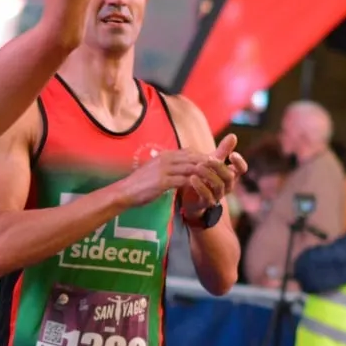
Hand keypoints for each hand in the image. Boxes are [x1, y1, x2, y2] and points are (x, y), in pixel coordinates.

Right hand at [115, 146, 234, 211]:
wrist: (124, 192)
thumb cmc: (140, 185)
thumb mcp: (155, 171)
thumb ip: (168, 167)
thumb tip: (180, 168)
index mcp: (166, 155)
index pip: (191, 152)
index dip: (204, 158)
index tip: (215, 167)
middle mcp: (166, 159)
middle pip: (195, 158)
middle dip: (209, 165)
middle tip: (221, 173)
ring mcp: (164, 169)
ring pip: (193, 168)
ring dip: (206, 175)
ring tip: (217, 182)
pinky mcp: (163, 181)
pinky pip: (185, 181)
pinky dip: (197, 185)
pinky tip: (204, 191)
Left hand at [179, 134, 246, 219]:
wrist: (191, 197)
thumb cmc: (205, 176)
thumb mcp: (213, 162)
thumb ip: (223, 150)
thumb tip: (233, 135)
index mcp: (230, 175)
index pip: (242, 170)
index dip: (239, 162)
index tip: (232, 154)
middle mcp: (227, 186)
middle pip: (229, 177)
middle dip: (220, 167)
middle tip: (209, 158)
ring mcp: (218, 195)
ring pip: (219, 186)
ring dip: (209, 175)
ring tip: (198, 167)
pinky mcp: (207, 203)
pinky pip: (207, 196)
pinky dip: (200, 187)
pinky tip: (192, 178)